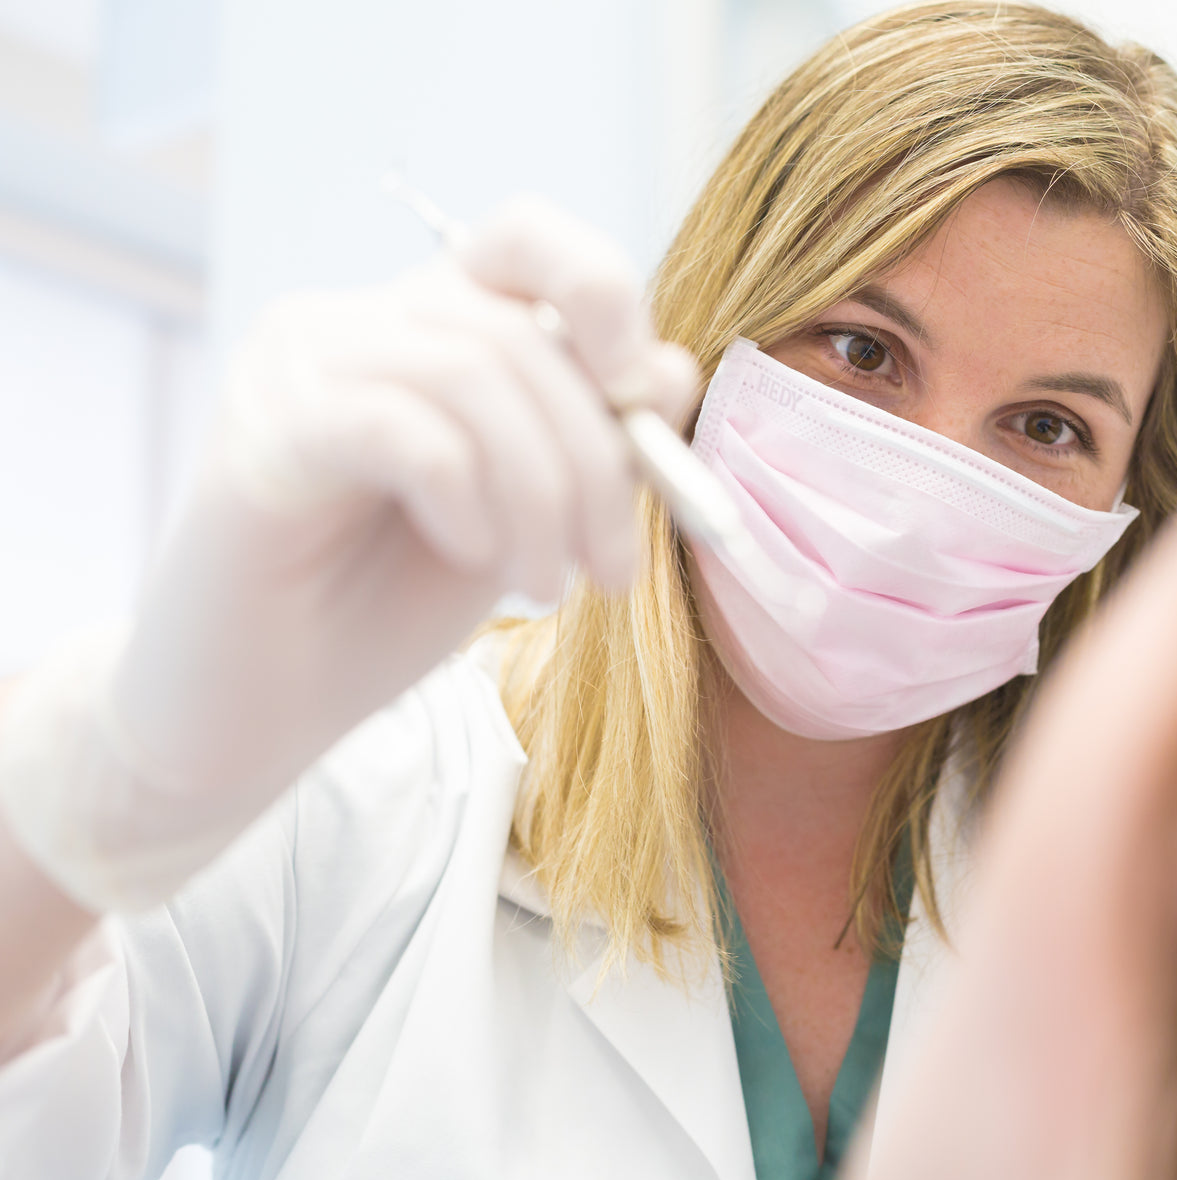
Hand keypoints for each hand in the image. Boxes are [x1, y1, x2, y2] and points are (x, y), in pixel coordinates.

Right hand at [0, 197, 695, 911]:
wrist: (266, 706)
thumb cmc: (393, 602)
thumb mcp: (529, 513)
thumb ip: (596, 439)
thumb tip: (668, 370)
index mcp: (429, 322)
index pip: (524, 233)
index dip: (602, 288)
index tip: (639, 395)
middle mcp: (358, 320)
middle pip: (520, 331)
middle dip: (598, 458)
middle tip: (613, 567)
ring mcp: (299, 362)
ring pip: (471, 374)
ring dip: (543, 495)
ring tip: (545, 586)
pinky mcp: (265, 431)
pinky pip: (405, 429)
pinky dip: (466, 498)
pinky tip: (471, 556)